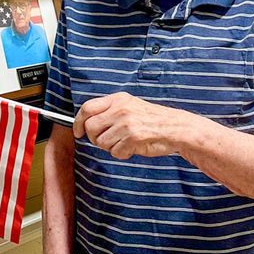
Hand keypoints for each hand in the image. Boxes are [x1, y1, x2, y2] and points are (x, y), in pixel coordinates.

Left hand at [73, 92, 187, 158]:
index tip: (78, 132)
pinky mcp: (133, 138)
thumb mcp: (129, 105)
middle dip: (95, 138)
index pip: (87, 108)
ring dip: (110, 147)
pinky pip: (115, 152)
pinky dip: (122, 154)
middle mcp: (120, 110)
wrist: (176, 127)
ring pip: (101, 143)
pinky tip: (132, 147)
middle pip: (91, 128)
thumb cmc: (152, 118)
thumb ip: (109, 110)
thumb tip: (86, 122)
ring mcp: (127, 124)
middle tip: (107, 140)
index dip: (78, 122)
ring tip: (124, 142)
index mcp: (118, 99)